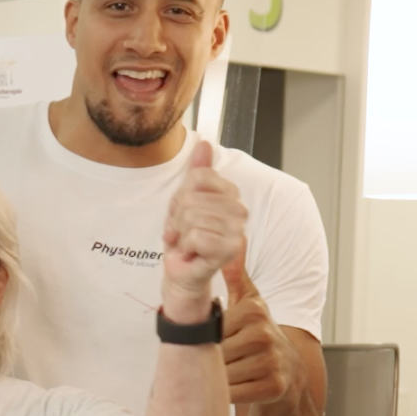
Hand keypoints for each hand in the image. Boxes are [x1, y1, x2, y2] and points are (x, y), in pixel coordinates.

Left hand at [160, 141, 246, 317]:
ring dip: (181, 233)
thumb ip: (196, 172)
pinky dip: (186, 245)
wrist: (181, 271)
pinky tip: (191, 251)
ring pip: (193, 217)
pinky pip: (197, 236)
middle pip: (192, 197)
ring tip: (186, 241)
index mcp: (229, 195)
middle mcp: (238, 211)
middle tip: (183, 231)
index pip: (200, 176)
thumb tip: (204, 144)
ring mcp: (237, 231)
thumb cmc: (185, 238)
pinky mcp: (229, 249)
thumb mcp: (184, 200)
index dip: (182, 195)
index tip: (182, 211)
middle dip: (178, 216)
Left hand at [219, 261, 302, 406]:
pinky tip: (243, 385)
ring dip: (224, 377)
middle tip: (233, 357)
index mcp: (252, 311)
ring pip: (222, 375)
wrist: (288, 371)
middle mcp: (264, 334)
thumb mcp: (248, 301)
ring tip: (239, 369)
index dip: (212, 339)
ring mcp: (272, 361)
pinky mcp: (274, 387)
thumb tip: (235, 238)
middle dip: (217, 360)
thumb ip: (235, 273)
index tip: (227, 339)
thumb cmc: (259, 333)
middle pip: (215, 354)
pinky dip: (232, 394)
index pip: (210, 331)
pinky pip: (233, 394)